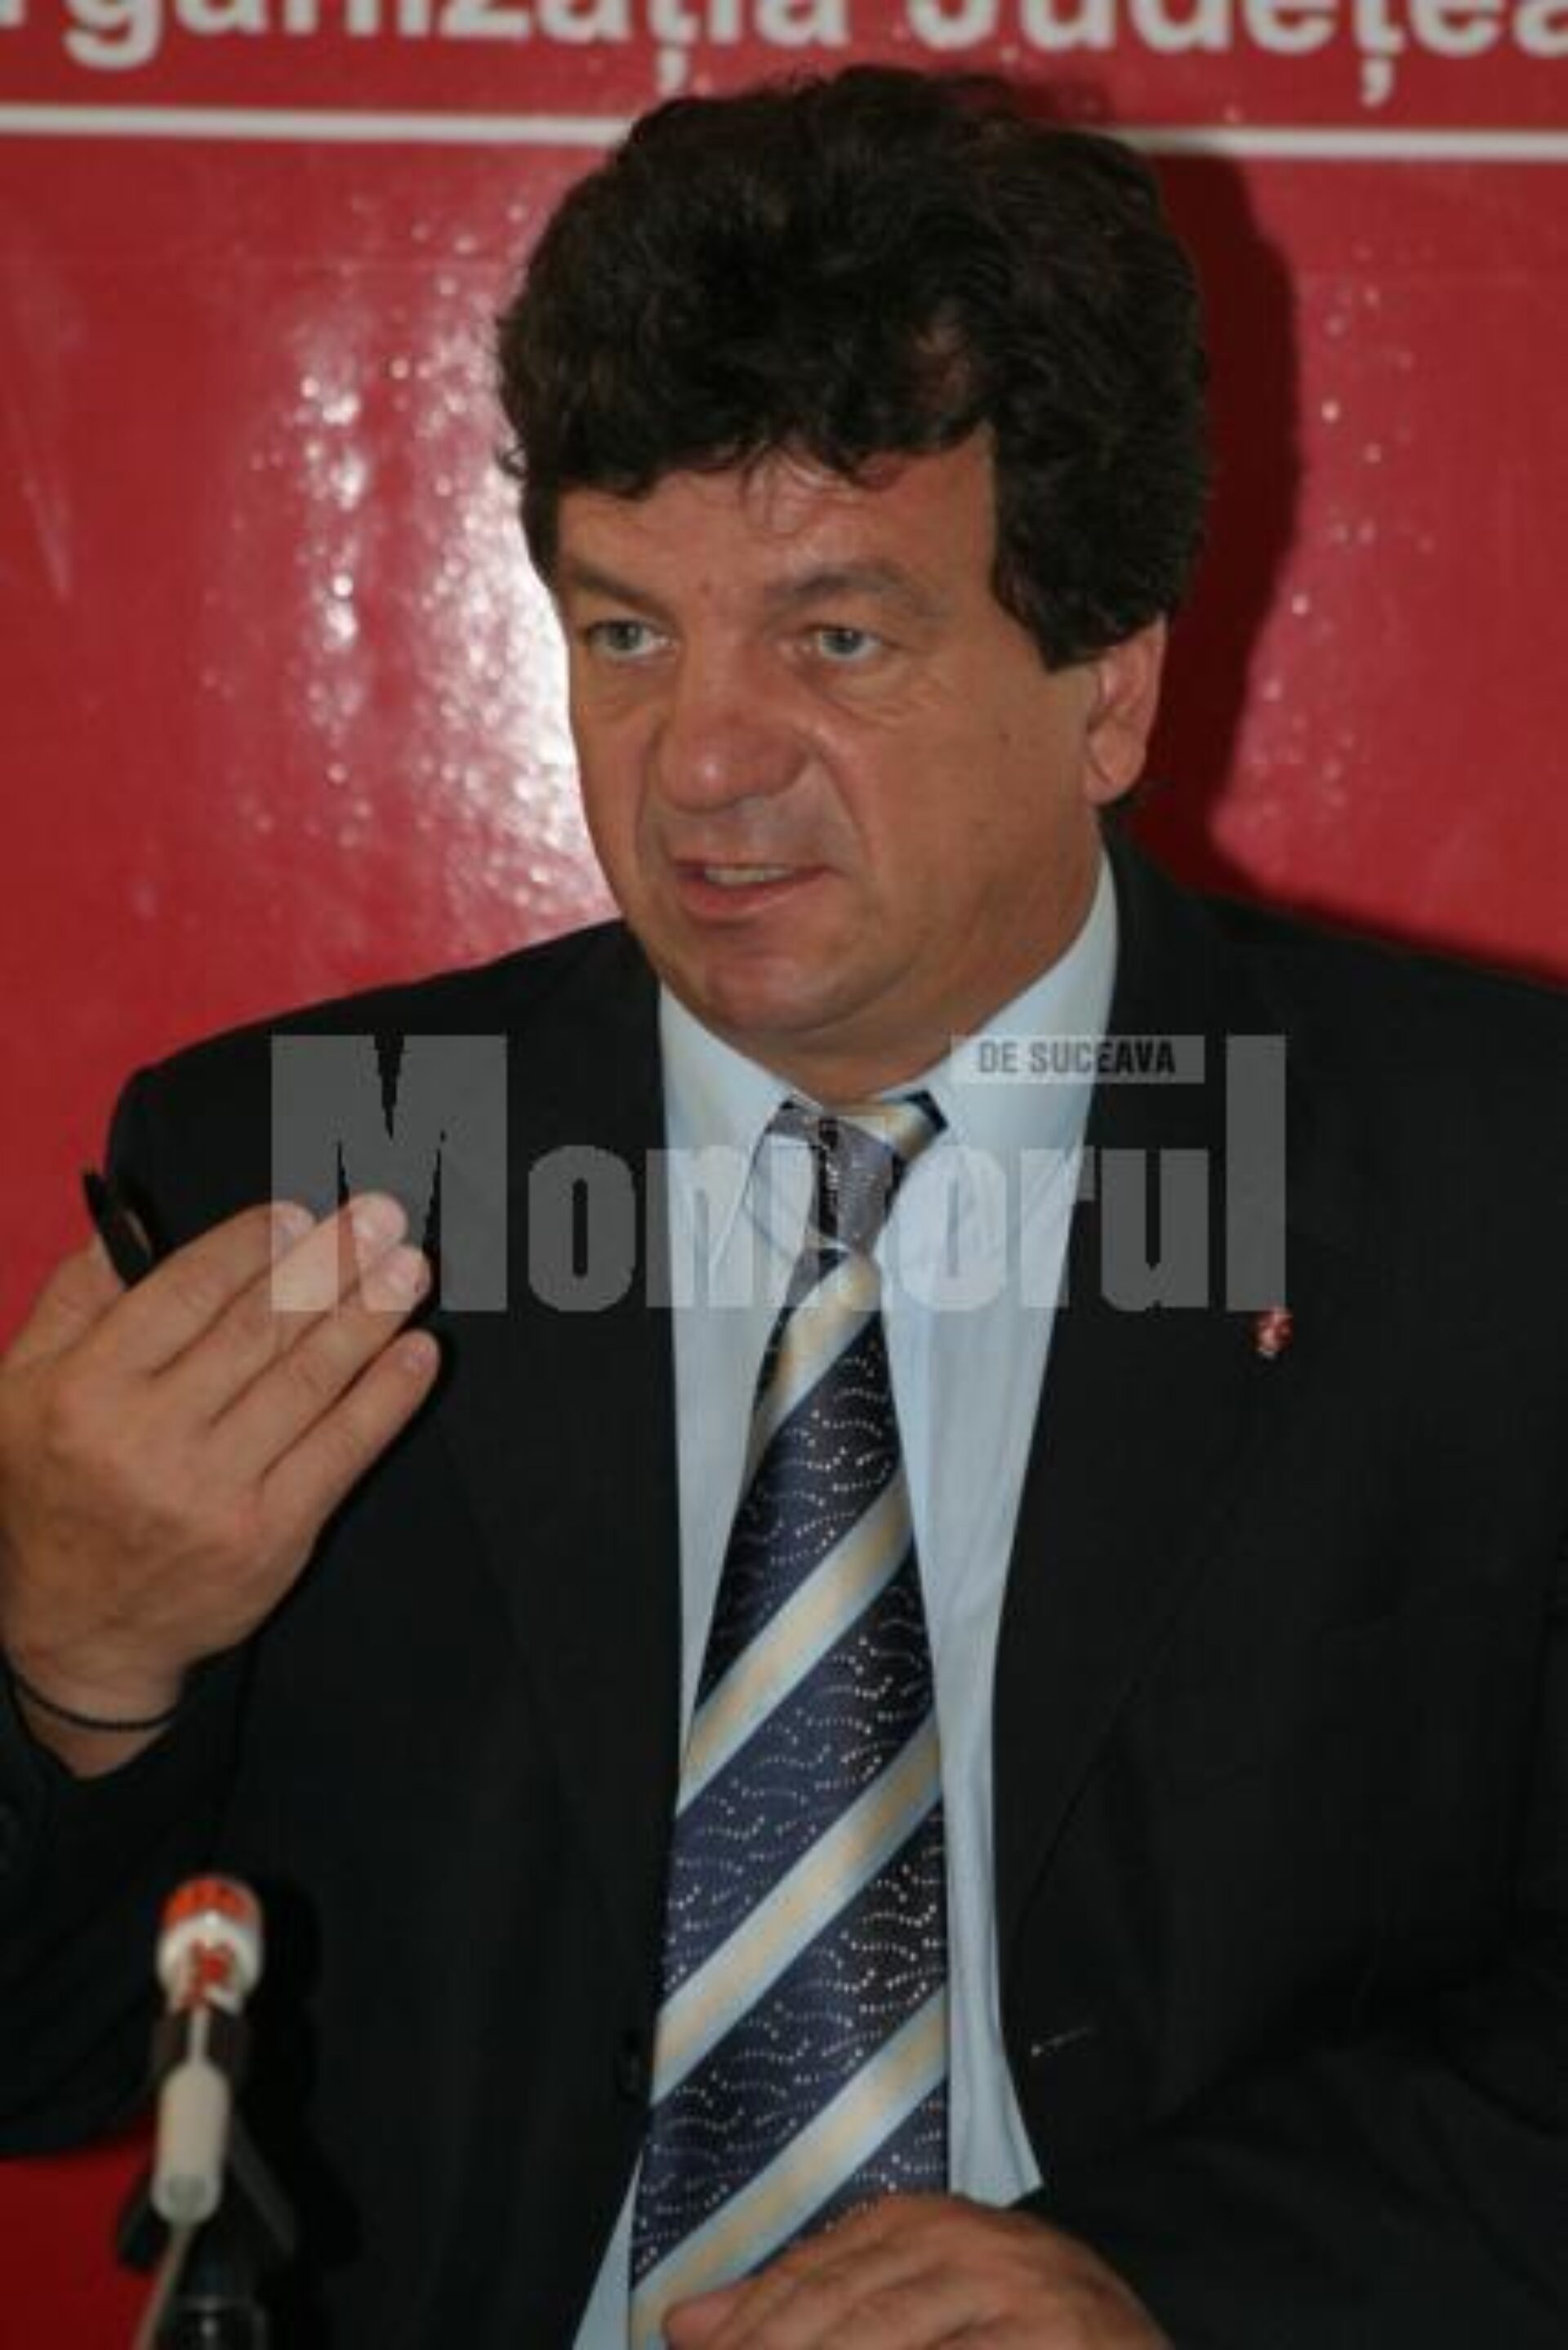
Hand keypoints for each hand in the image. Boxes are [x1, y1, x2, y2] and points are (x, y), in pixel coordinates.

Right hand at [0, 1195, 438, 1768]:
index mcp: (86, 1391)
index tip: (298, 1214)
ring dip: (370, 1316)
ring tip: (412, 1268)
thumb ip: (73, 1300)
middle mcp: (148, 1438)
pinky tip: (417, 1352)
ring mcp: (215, 1491)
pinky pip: (342, 1450)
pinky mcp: (271, 1535)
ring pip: (308, 1381)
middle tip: (381, 1216)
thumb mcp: (18, 1391)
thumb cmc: (52, 1492)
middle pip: (259, 1329)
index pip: (184, 1295)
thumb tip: (126, 1219)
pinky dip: (387, 1397)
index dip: (249, 1247)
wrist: (78, 1634)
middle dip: (329, 1264)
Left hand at [664, 2194, 1169, 2348]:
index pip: (804, 2281)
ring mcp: (1011, 2297)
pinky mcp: (1049, 2342)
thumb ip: (803, 2304)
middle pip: (840, 2318)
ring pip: (887, 2341)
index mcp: (916, 2225)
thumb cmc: (1014, 2324)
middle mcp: (962, 2247)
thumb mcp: (910, 2296)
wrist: (1136, 2335)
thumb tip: (685, 2324)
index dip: (747, 2333)